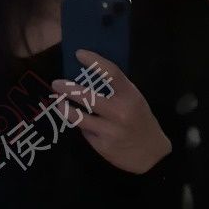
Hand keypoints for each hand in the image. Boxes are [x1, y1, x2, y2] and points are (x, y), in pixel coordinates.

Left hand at [52, 50, 171, 174]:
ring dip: (65, 109)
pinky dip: (82, 127)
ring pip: (79, 118)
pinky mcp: (102, 146)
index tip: (78, 54)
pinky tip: (81, 124)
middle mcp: (120, 112)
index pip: (111, 73)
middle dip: (68, 89)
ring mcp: (110, 131)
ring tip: (58, 103)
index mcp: (131, 96)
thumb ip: (117, 91)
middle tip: (56, 84)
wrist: (152, 154)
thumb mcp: (135, 101)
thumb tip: (87, 79)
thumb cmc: (141, 122)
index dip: (94, 61)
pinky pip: (85, 132)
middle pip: (88, 97)